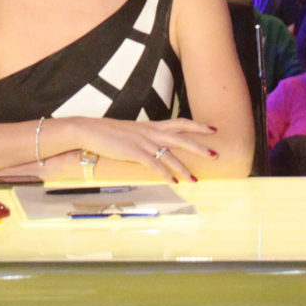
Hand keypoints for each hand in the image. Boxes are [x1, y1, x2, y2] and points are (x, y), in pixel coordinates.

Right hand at [70, 117, 222, 181]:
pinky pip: (154, 165)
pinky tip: (174, 183)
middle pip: (182, 138)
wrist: (89, 130)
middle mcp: (151, 132)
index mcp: (151, 126)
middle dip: (200, 147)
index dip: (198, 125)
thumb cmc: (108, 133)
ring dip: (184, 169)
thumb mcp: (131, 132)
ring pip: (170, 155)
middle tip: (215, 154)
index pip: (180, 123)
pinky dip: (166, 174)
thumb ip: (145, 137)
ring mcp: (143, 142)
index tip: (213, 129)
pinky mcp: (134, 152)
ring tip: (195, 180)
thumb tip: (154, 146)